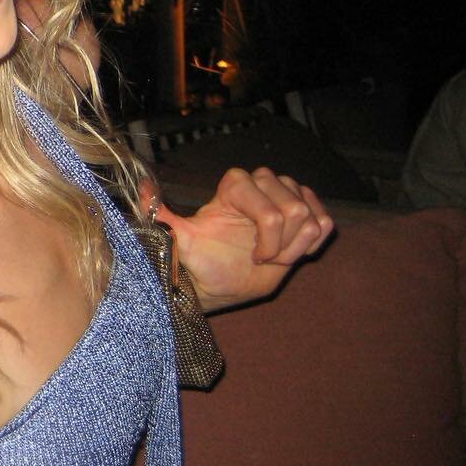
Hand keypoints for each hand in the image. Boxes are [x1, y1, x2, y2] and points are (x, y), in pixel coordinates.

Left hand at [141, 167, 333, 312]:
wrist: (219, 282)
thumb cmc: (200, 260)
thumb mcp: (179, 240)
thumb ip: (162, 215)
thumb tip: (140, 187)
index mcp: (234, 185)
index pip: (268, 202)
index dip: (267, 233)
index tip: (253, 256)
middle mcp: (261, 184)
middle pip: (293, 206)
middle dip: (281, 242)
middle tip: (261, 258)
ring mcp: (284, 198)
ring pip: (311, 215)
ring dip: (296, 245)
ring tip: (274, 256)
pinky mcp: (305, 215)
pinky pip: (326, 222)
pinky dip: (313, 243)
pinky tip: (292, 252)